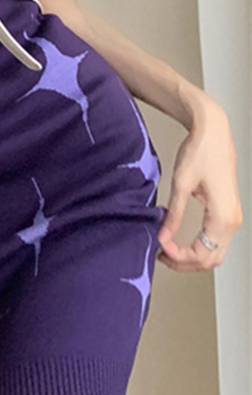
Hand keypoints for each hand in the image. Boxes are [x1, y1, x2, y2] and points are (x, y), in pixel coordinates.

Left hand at [157, 95, 242, 270]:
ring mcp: (233, 216)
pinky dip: (200, 245)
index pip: (202, 254)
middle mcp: (233, 220)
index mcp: (223, 218)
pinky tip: (182, 240)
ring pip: (216, 251)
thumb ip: (173, 215)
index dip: (179, 257)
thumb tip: (163, 236)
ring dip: (194, 256)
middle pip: (212, 258)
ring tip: (169, 250)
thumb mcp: (181, 184)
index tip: (161, 248)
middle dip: (186, 262)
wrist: (213, 132)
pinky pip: (217, 238)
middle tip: (162, 255)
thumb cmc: (200, 152)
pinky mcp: (228, 210)